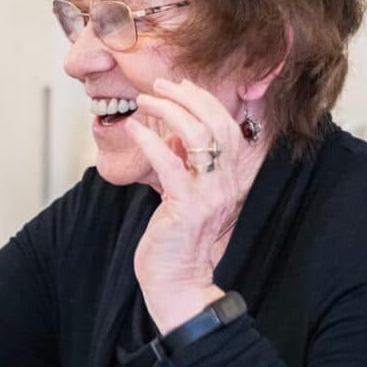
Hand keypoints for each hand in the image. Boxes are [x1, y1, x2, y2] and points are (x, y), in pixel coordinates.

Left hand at [128, 78, 263, 331]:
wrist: (178, 282)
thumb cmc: (177, 238)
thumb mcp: (185, 192)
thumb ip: (185, 162)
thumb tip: (171, 131)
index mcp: (232, 177)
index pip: (228, 125)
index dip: (205, 99)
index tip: (179, 84)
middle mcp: (228, 183)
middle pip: (218, 123)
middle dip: (189, 96)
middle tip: (160, 84)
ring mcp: (210, 195)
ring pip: (198, 137)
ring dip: (170, 111)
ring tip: (146, 100)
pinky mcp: (187, 208)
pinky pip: (171, 165)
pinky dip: (151, 141)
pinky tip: (135, 129)